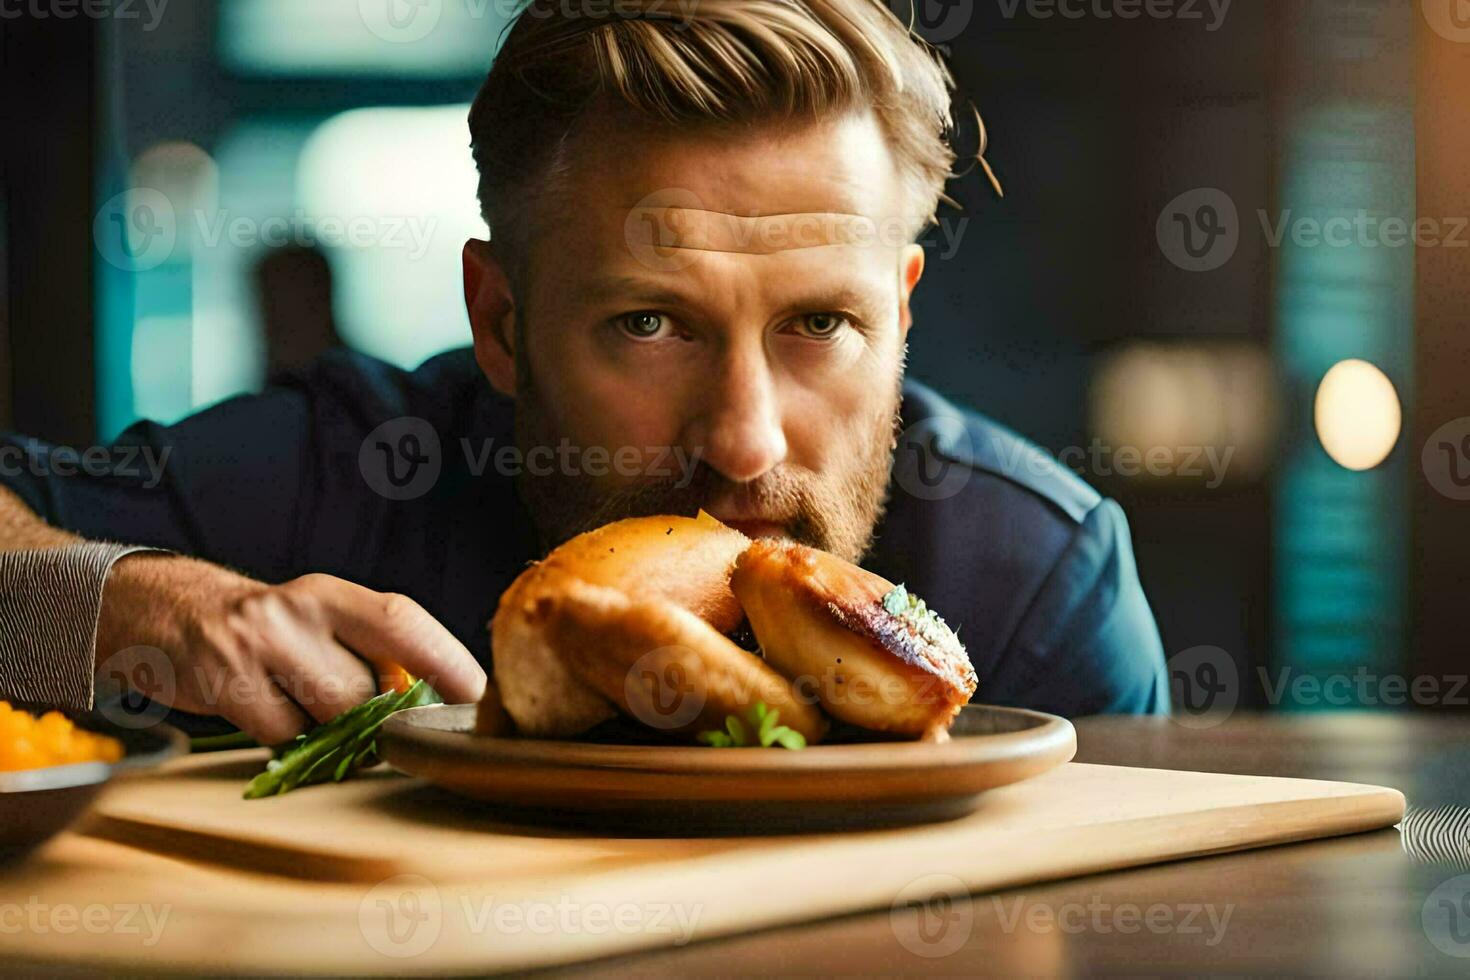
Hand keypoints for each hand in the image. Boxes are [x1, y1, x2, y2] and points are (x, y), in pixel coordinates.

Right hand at [96, 553, 485, 743]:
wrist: (171, 614)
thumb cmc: (270, 630)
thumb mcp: (324, 621)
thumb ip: (375, 651)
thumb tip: (440, 698)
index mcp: (334, 595)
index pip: (405, 623)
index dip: (448, 661)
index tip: (481, 698)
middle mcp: (297, 612)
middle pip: (366, 688)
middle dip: (378, 718)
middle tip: (376, 722)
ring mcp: (256, 647)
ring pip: (327, 716)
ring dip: (332, 729)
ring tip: (309, 705)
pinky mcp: (224, 684)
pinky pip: (282, 735)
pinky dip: (287, 735)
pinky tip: (269, 709)